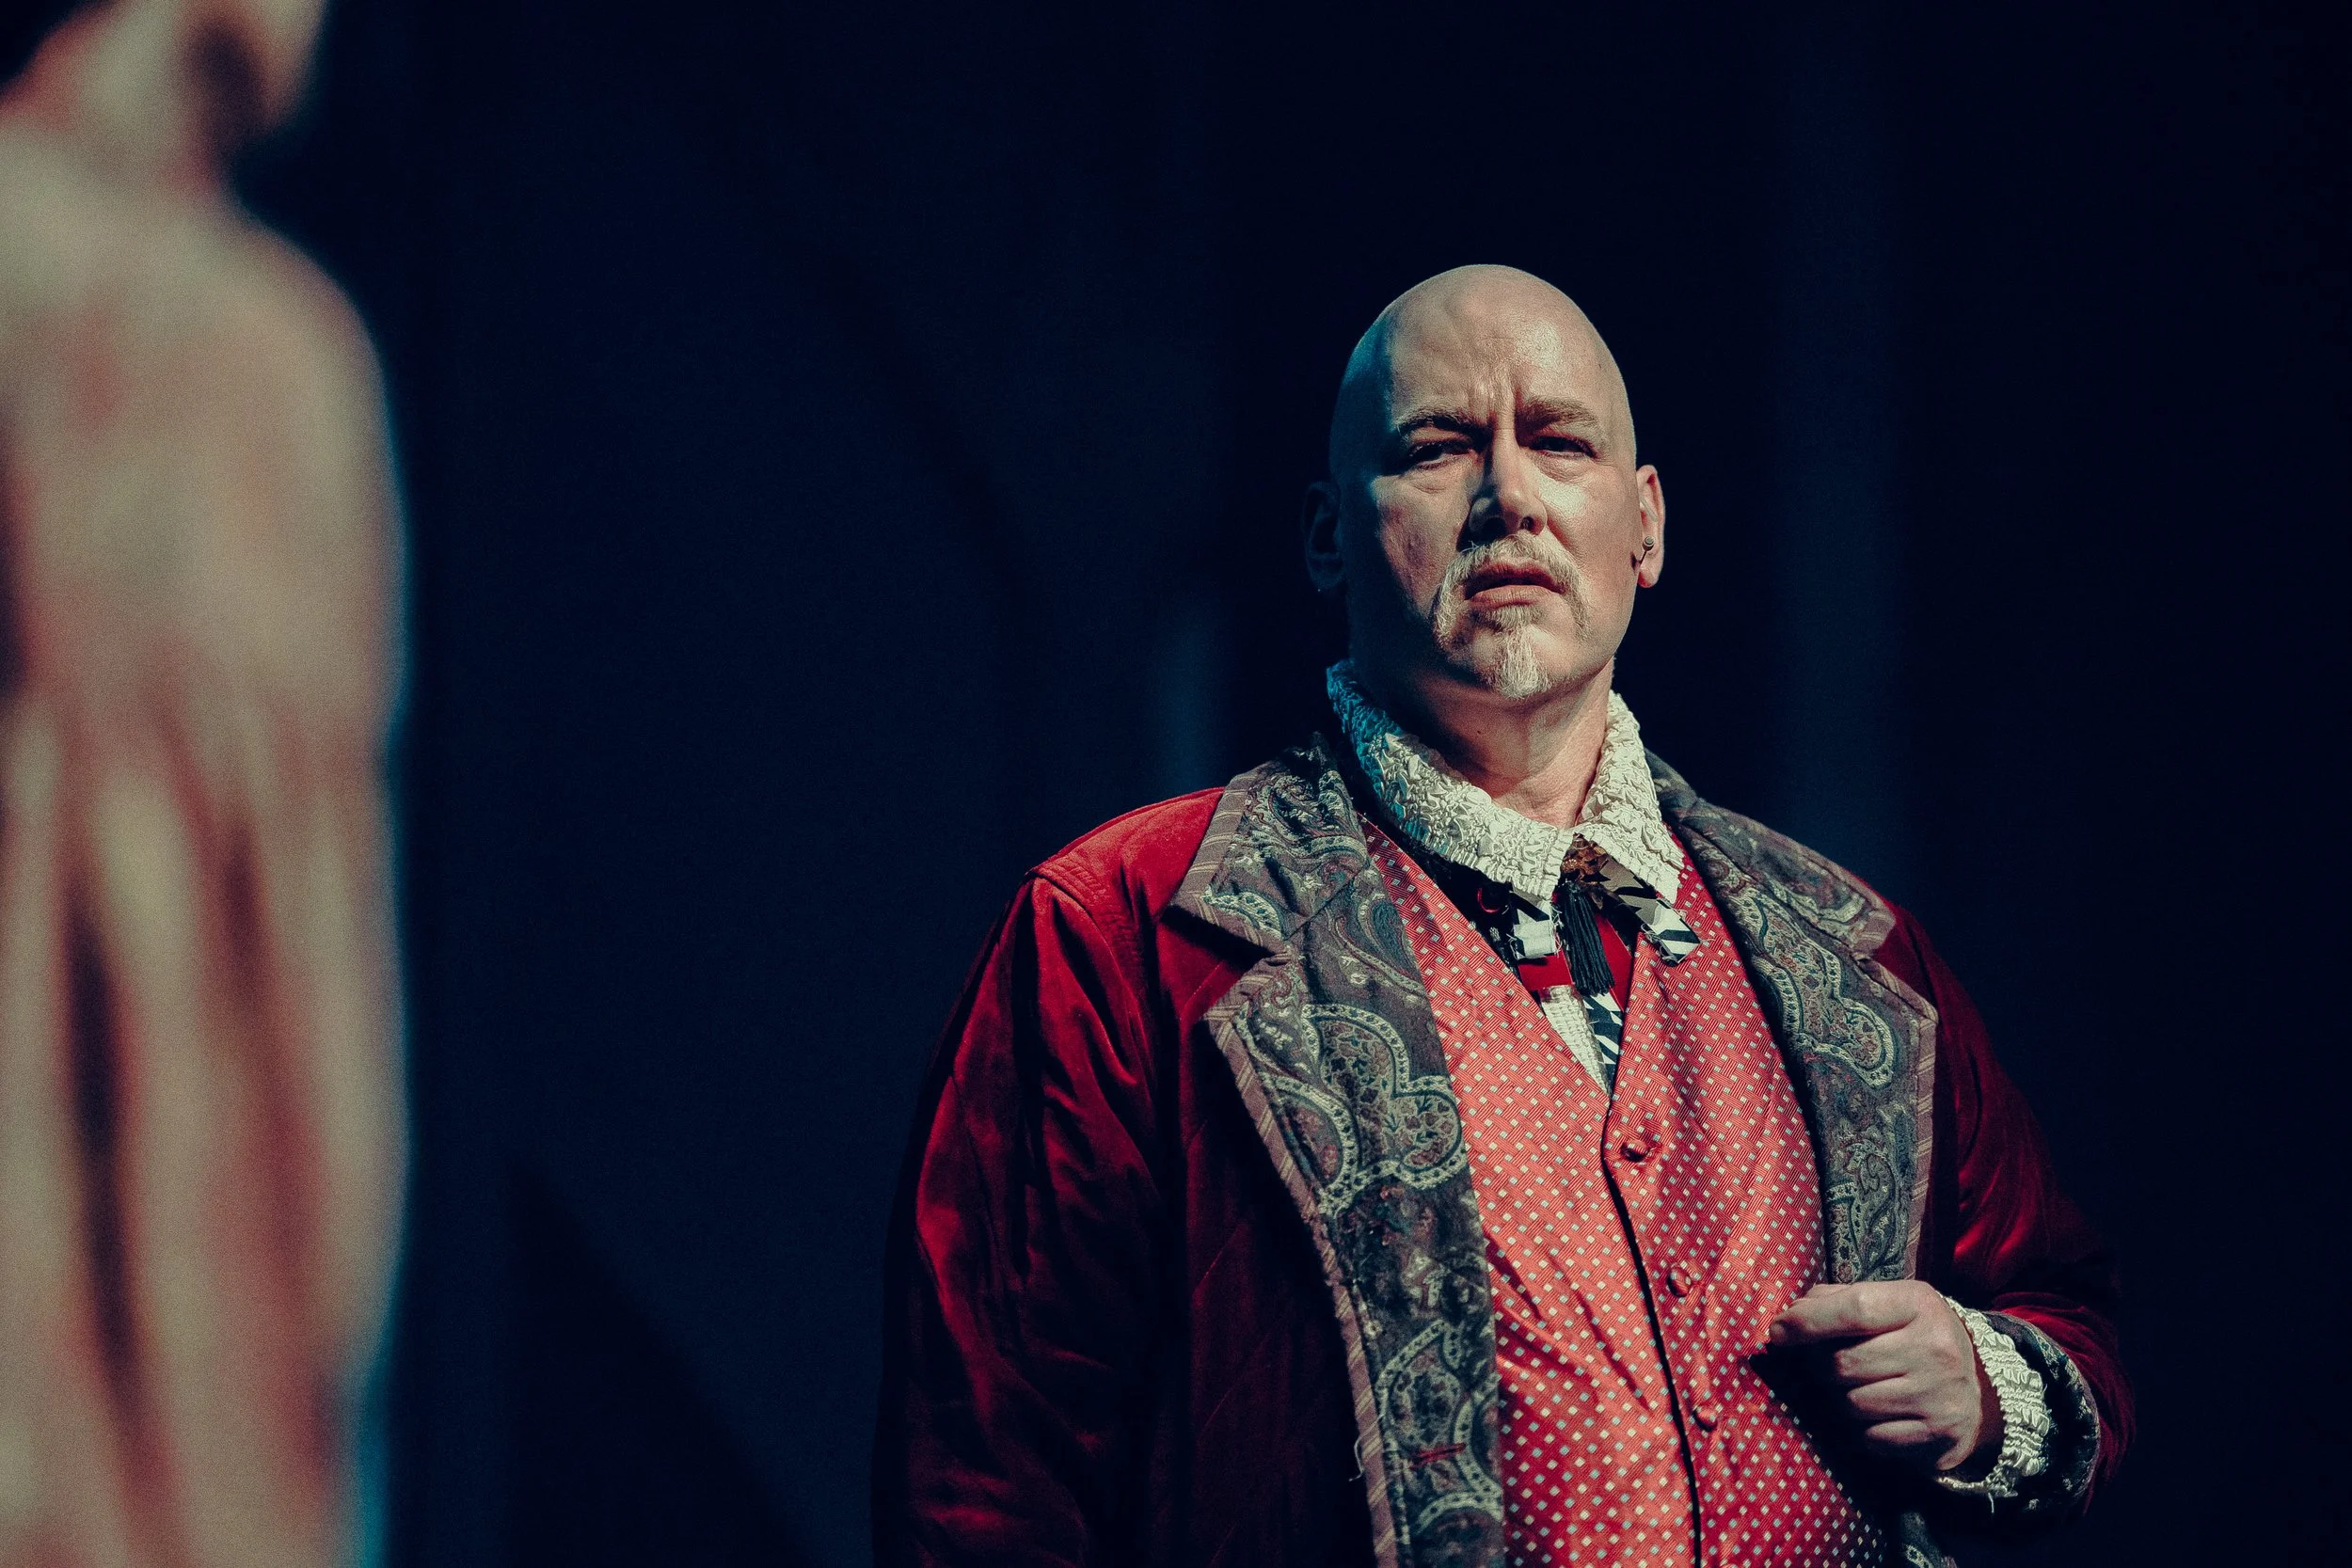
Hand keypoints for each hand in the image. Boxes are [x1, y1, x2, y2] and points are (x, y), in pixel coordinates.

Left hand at [1766, 1281, 2001, 1475]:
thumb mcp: (1886, 1305)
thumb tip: (1791, 1316)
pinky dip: (1859, 1430)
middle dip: (1819, 1366)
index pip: (1855, 1309)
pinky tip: (1874, 1415)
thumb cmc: (1913, 1338)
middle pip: (1844, 1363)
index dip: (1808, 1322)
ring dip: (1840, 1399)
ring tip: (1854, 1388)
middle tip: (1823, 1365)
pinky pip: (1870, 1438)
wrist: (1978, 1390)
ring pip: (1852, 1404)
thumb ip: (1837, 1301)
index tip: (1778, 1333)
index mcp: (1919, 1304)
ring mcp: (1940, 1394)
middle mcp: (1936, 1348)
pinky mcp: (1938, 1434)